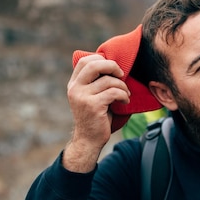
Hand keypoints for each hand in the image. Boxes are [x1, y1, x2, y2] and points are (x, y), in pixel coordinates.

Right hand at [63, 54, 130, 172]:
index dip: (100, 59)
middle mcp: (75, 89)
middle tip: (122, 74)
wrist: (89, 140)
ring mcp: (83, 97)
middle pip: (94, 65)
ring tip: (126, 94)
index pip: (84, 61)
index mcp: (73, 84)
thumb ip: (95, 82)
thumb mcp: (90, 96)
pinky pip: (113, 92)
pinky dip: (123, 95)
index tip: (112, 69)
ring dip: (122, 86)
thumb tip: (112, 65)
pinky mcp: (93, 105)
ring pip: (108, 80)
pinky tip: (125, 101)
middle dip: (112, 66)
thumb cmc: (95, 117)